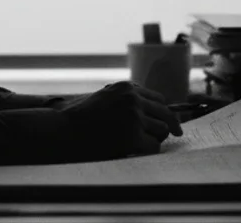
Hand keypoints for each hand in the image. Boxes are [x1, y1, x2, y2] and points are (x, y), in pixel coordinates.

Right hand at [60, 81, 182, 160]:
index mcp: (127, 88)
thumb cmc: (78, 118)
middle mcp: (133, 99)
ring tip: (142, 144)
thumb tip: (148, 110)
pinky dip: (149, 150)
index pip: (158, 98)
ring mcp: (134, 117)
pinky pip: (154, 146)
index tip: (169, 120)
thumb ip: (124, 100)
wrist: (62, 130)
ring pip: (162, 130)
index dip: (164, 110)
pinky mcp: (132, 136)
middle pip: (165, 113)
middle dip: (171, 124)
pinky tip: (138, 151)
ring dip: (156, 138)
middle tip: (177, 134)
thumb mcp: (103, 98)